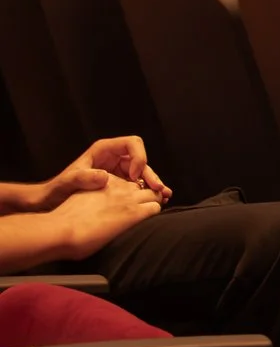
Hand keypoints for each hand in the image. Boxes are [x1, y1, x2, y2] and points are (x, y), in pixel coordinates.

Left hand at [46, 139, 170, 207]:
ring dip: (152, 183)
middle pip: (140, 159)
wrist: (50, 203)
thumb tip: (105, 176)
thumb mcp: (68, 181)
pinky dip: (146, 191)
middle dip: (150, 173)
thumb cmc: (57, 189)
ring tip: (163, 195)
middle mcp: (114, 157)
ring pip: (142, 172)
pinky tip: (155, 200)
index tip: (133, 176)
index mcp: (104, 150)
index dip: (138, 157)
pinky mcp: (119, 183)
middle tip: (158, 188)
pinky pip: (137, 184)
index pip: (131, 143)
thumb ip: (84, 177)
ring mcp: (117, 170)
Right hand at [50, 176, 160, 257]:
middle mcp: (119, 186)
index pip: (127, 181)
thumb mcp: (79, 199)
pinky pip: (155, 207)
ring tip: (148, 212)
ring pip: (154, 194)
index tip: (128, 201)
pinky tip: (146, 220)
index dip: (131, 191)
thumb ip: (92, 197)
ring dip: (153, 202)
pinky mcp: (134, 213)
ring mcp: (128, 199)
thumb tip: (94, 209)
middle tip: (144, 207)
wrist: (61, 229)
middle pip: (143, 185)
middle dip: (147, 194)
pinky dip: (154, 212)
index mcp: (105, 181)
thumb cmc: (64, 220)